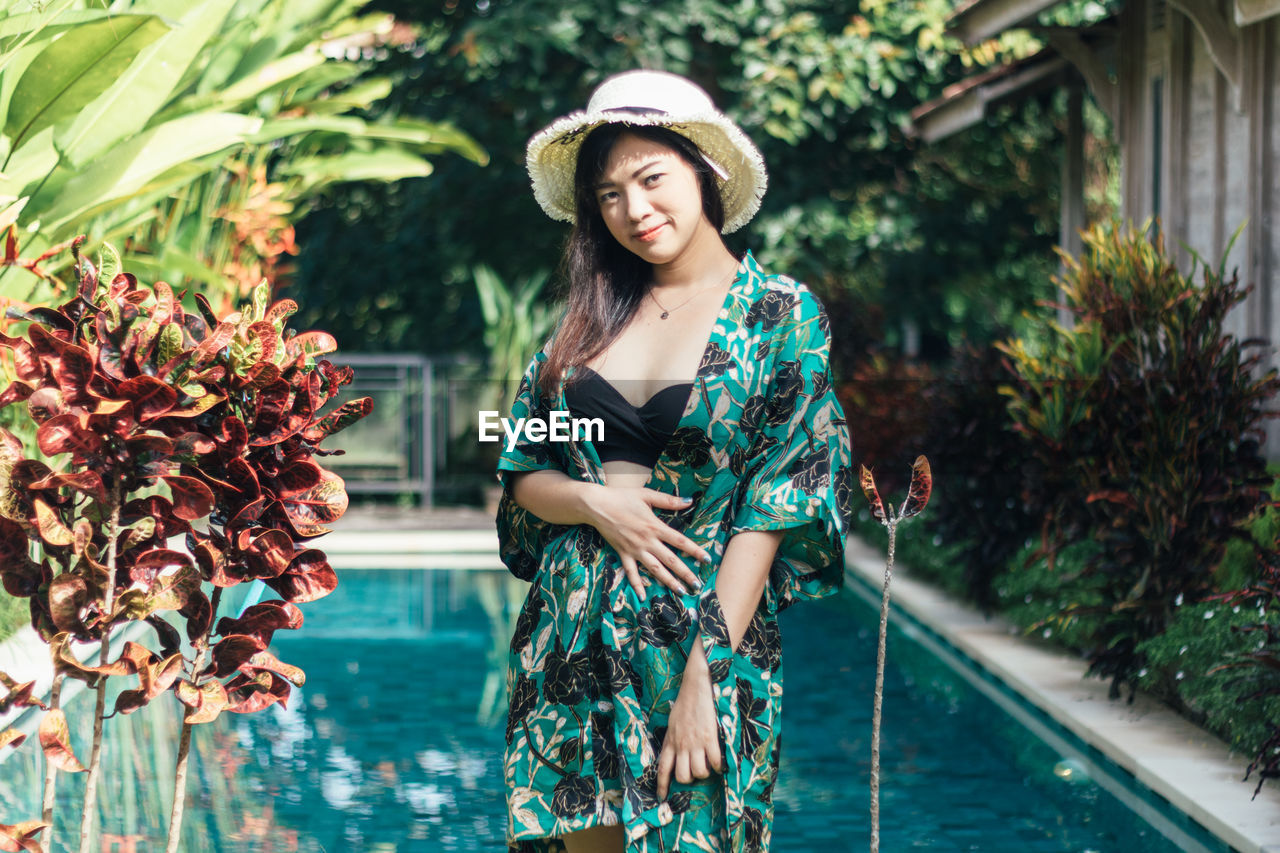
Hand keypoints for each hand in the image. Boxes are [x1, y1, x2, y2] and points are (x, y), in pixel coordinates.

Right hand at [585, 486, 709, 599]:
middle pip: (671, 560)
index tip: (707, 559)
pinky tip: (643, 596)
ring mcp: (635, 549)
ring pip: (655, 569)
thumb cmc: (622, 497)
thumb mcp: (647, 495)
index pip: (680, 541)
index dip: (695, 551)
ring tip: (680, 591)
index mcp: (655, 526)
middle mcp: (647, 541)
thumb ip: (669, 500)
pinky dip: (637, 585)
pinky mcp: (623, 554)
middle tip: (697, 585)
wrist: (597, 505)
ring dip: (668, 581)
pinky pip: (631, 572)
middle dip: (686, 573)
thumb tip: (690, 501)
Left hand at [657, 648, 721, 798]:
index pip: (662, 768)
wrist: (696, 685)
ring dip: (706, 773)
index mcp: (670, 741)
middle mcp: (681, 745)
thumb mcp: (672, 722)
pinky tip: (721, 761)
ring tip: (709, 765)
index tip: (662, 797)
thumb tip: (673, 752)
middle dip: (690, 779)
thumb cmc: (685, 702)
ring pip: (699, 772)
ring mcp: (695, 742)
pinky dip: (719, 766)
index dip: (662, 785)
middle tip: (696, 771)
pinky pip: (715, 762)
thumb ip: (672, 738)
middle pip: (682, 776)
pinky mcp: (710, 738)